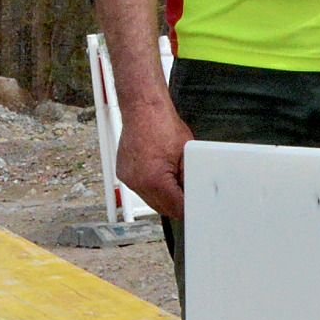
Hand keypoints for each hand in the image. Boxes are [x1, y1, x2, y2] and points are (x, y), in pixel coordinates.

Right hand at [116, 102, 192, 218]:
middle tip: (185, 190)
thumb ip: (190, 179)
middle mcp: (138, 183)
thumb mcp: (187, 155)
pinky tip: (157, 170)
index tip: (194, 208)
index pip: (176, 209)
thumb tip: (195, 194)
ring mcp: (129, 179)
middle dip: (175, 203)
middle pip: (162, 208)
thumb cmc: (162, 125)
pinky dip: (150, 184)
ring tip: (170, 174)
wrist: (143, 109)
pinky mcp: (124, 173)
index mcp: (155, 181)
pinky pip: (140, 188)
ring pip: (150, 200)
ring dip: (162, 194)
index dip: (188, 209)